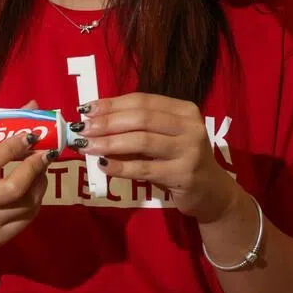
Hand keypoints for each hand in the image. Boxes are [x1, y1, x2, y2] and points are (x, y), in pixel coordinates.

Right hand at [0, 132, 52, 256]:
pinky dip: (37, 198)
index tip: (30, 135)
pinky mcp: (0, 238)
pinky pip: (28, 217)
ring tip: (42, 167)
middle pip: (13, 187)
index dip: (12, 148)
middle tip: (46, 153)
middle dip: (34, 167)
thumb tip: (33, 106)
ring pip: (26, 203)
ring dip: (40, 181)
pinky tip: (35, 187)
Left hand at [79, 93, 239, 221]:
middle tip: (81, 129)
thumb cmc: (178, 160)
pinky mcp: (183, 174)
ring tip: (86, 146)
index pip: (142, 101)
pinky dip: (120, 166)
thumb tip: (92, 122)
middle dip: (107, 123)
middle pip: (141, 118)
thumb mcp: (162, 138)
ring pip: (142, 141)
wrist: (211, 192)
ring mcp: (190, 150)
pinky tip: (103, 165)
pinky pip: (144, 168)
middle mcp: (190, 126)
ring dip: (109, 143)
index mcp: (183, 110)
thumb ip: (135, 128)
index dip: (111, 104)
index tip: (85, 110)